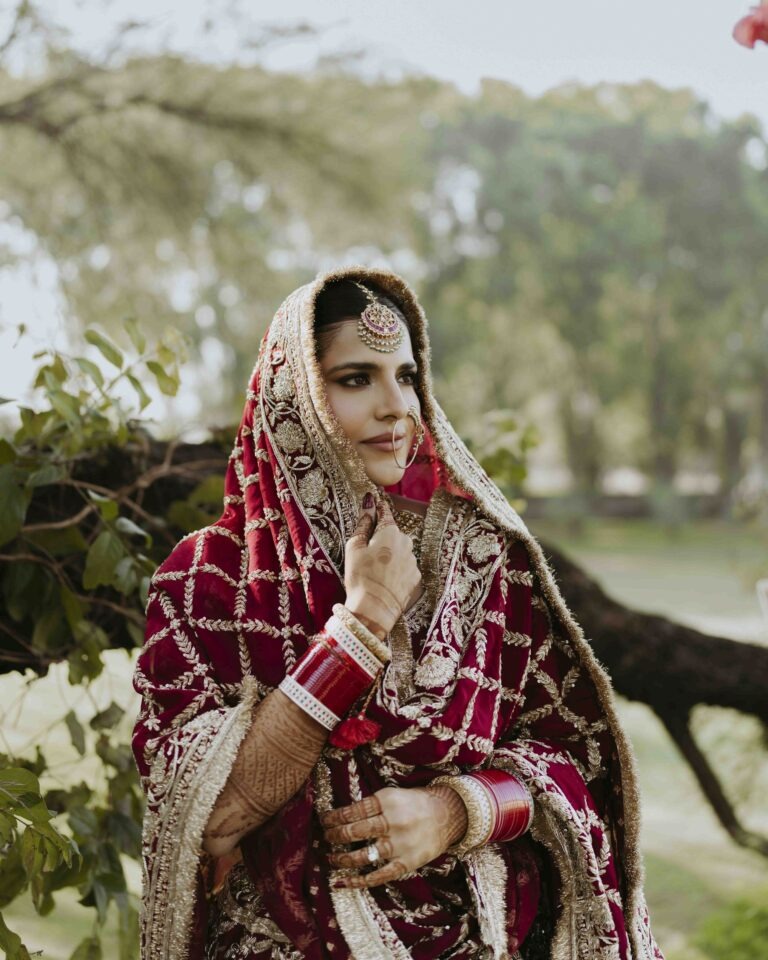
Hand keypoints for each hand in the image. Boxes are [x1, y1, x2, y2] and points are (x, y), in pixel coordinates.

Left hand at [320, 785, 467, 888]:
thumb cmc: (415, 803)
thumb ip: (371, 805)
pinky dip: (358, 881)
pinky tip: (342, 882)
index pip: (352, 811)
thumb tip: (341, 817)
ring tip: (330, 858)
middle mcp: (392, 822)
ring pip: (362, 855)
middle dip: (335, 836)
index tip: (324, 821)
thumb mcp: (393, 794)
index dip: (334, 817)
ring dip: (341, 858)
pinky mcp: (406, 863)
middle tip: (326, 837)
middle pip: (354, 831)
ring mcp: (399, 844)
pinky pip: (378, 876)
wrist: (448, 814)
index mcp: (387, 800)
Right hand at [344, 496, 421, 638]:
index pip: (385, 513)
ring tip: (376, 569)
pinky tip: (385, 579)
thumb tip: (369, 501)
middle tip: (368, 551)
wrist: (374, 609)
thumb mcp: (355, 547)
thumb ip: (363, 522)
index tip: (375, 505)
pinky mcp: (416, 578)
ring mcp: (413, 561)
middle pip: (393, 533)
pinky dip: (396, 569)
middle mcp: (406, 543)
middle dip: (383, 538)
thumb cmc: (360, 576)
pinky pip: (405, 566)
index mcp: (390, 532)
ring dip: (391, 555)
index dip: (378, 509)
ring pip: (400, 550)